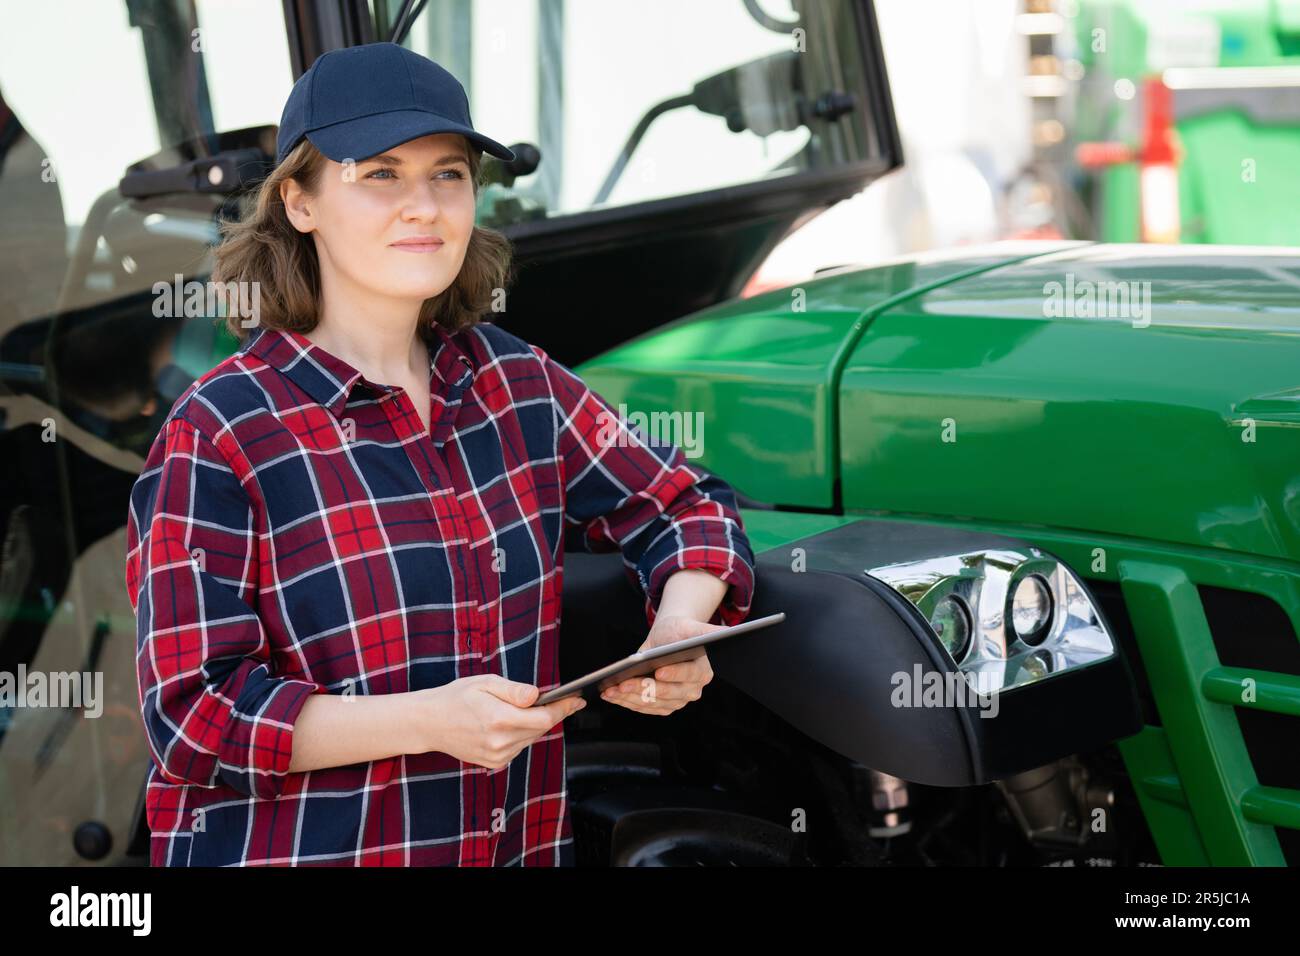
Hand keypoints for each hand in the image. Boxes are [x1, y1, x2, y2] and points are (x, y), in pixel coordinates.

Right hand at [412, 675, 584, 769]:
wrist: (430, 723)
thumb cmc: (457, 697)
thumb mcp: (485, 682)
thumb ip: (513, 690)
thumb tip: (537, 695)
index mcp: (500, 719)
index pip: (544, 718)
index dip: (564, 708)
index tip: (578, 700)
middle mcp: (501, 742)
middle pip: (541, 728)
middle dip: (552, 713)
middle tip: (561, 699)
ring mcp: (498, 756)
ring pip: (531, 738)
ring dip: (536, 724)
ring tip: (530, 708)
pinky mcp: (495, 763)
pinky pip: (519, 747)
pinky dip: (522, 734)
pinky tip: (512, 722)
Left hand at [599, 614, 719, 714]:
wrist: (666, 640)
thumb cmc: (678, 632)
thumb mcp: (692, 626)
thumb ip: (708, 631)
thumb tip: (728, 632)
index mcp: (702, 671)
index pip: (689, 676)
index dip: (674, 675)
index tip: (659, 671)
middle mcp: (691, 690)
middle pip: (667, 693)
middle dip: (644, 689)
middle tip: (623, 683)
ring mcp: (676, 701)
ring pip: (652, 703)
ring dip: (630, 698)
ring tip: (611, 689)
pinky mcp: (661, 706)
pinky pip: (643, 708)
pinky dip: (626, 702)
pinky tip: (611, 694)